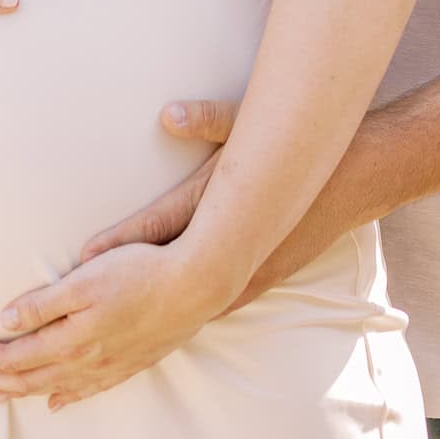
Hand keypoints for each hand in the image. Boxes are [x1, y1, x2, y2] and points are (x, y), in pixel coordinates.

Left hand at [0, 241, 228, 408]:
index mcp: (70, 338)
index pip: (13, 356)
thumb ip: (43, 302)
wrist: (195, 286)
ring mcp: (109, 366)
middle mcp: (86, 360)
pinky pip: (87, 390)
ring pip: (54, 387)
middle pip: (28, 377)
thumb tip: (6, 321)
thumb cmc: (140, 273)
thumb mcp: (85, 279)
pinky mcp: (129, 364)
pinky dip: (64, 397)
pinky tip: (57, 402)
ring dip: (21, 391)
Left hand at [82, 97, 381, 311]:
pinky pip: (209, 303)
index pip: (163, 231)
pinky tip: (159, 321)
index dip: (120, 243)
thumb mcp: (253, 127)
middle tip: (81, 306)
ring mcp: (247, 274)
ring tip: (107, 325)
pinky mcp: (256, 283)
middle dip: (124, 291)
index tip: (80, 257)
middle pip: (167, 278)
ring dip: (150, 310)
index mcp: (225, 215)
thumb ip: (210, 120)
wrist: (358, 178)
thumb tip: (170, 113)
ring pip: (187, 301)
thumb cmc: (302, 149)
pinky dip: (180, 311)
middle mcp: (234, 254)